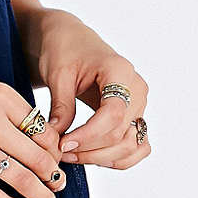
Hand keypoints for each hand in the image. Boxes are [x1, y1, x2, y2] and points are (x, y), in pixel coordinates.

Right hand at [0, 67, 66, 197]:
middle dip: (54, 176)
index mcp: (1, 96)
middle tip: (59, 185)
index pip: (44, 131)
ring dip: (41, 195)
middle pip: (38, 157)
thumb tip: (39, 137)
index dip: (55, 151)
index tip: (57, 161)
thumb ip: (7, 108)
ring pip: (21, 179)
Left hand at [36, 10, 149, 170]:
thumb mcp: (57, 74)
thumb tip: (58, 139)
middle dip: (90, 150)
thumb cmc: (63, 50)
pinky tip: (90, 157)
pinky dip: (117, 158)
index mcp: (119, 72)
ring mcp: (139, 104)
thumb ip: (61, 106)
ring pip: (131, 145)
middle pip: (122, 134)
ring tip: (71, 156)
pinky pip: (137, 146)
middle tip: (60, 152)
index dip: (88, 135)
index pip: (113, 115)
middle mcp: (136, 89)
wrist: (71, 39)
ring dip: (102, 158)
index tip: (63, 144)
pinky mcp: (135, 115)